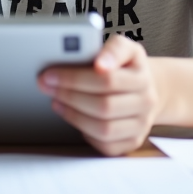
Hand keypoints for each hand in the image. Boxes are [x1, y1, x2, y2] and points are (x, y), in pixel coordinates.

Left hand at [38, 34, 159, 155]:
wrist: (146, 88)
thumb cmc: (126, 66)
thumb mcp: (124, 48)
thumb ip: (113, 49)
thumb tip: (101, 63)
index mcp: (142, 75)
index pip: (107, 80)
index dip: (76, 78)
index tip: (51, 74)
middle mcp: (146, 101)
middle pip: (104, 106)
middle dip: (69, 96)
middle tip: (46, 85)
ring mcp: (141, 124)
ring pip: (104, 129)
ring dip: (74, 115)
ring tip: (56, 101)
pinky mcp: (133, 141)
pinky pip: (107, 145)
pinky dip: (86, 133)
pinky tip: (74, 117)